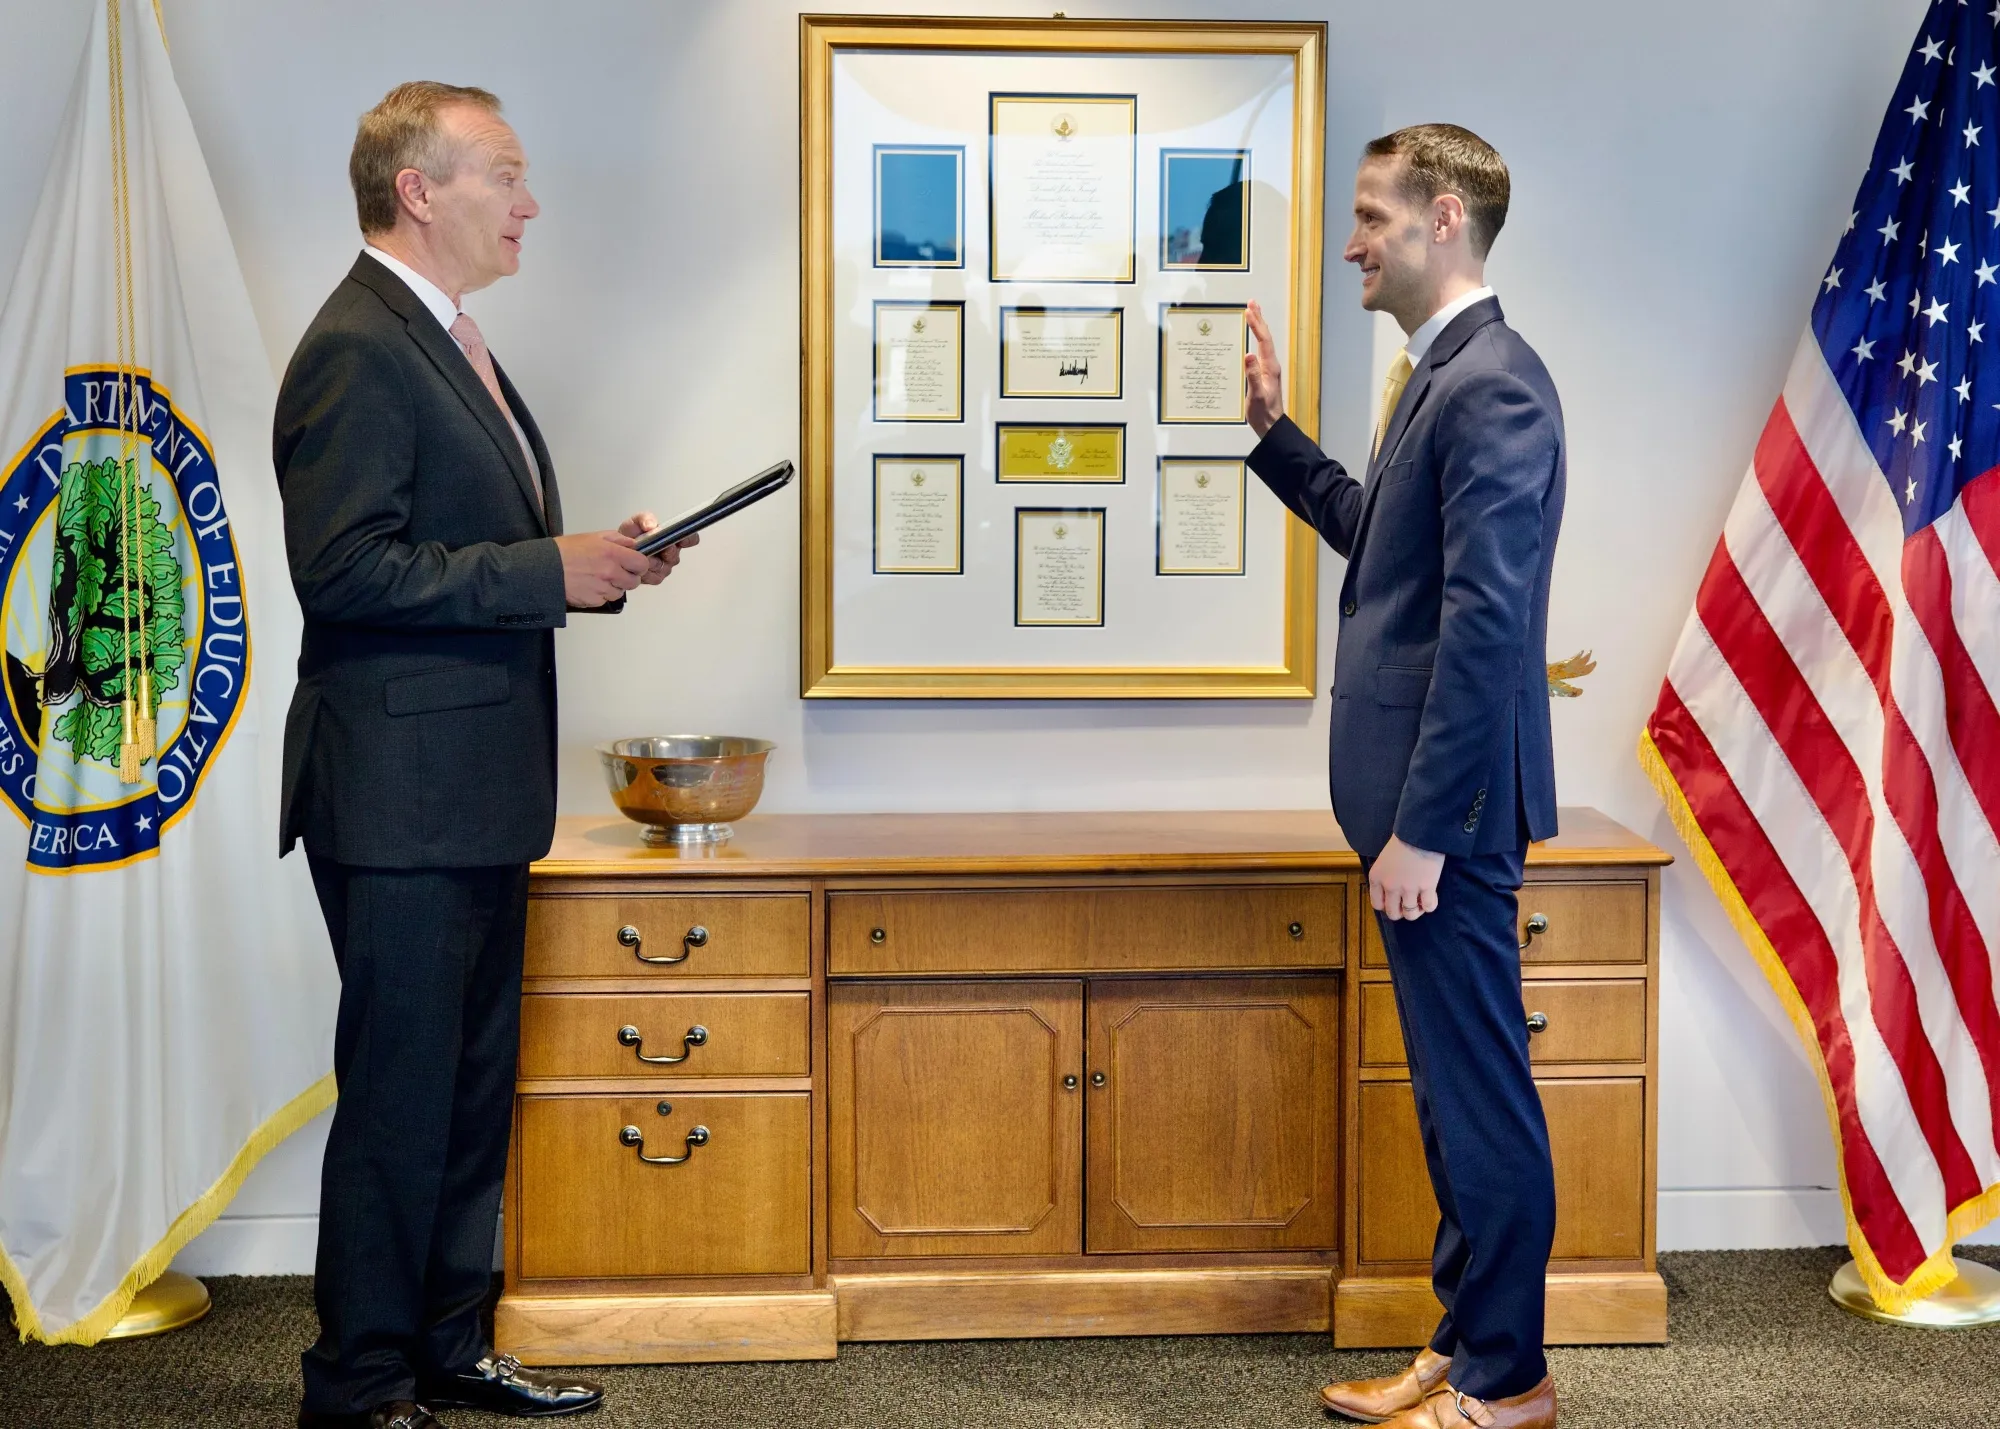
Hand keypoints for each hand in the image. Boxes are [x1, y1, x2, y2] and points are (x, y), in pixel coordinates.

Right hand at [554, 529, 651, 607]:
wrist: (545, 568)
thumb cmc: (566, 551)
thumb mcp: (593, 537)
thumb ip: (617, 540)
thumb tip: (633, 545)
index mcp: (612, 554)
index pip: (642, 564)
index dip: (639, 565)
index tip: (634, 564)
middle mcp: (610, 572)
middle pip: (633, 582)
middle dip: (627, 577)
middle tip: (615, 572)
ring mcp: (603, 588)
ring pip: (620, 592)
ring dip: (613, 587)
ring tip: (597, 577)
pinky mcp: (594, 601)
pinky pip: (605, 600)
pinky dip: (600, 594)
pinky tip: (589, 585)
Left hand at [617, 511, 698, 585]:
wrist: (619, 551)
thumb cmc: (630, 536)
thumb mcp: (635, 522)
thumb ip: (645, 519)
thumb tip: (652, 525)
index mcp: (672, 537)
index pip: (690, 539)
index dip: (689, 539)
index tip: (681, 539)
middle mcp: (671, 553)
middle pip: (674, 554)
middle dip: (662, 550)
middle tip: (654, 546)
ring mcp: (665, 566)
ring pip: (663, 567)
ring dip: (651, 561)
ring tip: (640, 555)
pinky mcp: (656, 577)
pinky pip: (655, 577)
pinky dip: (645, 572)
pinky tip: (637, 566)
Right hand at [1244, 299, 1285, 437]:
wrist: (1270, 425)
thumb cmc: (1263, 413)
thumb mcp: (1256, 395)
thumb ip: (1253, 376)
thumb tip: (1249, 355)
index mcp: (1269, 368)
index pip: (1263, 341)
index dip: (1257, 325)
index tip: (1249, 311)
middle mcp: (1270, 365)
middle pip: (1265, 337)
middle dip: (1259, 319)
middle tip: (1252, 303)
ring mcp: (1267, 369)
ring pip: (1263, 342)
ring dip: (1258, 327)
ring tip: (1252, 314)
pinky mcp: (1263, 374)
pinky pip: (1260, 350)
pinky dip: (1255, 339)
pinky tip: (1251, 338)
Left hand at [1370, 835, 1443, 921]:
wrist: (1420, 833)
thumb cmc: (1402, 841)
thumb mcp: (1384, 860)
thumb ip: (1384, 876)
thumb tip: (1390, 891)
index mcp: (1376, 878)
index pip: (1377, 904)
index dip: (1387, 906)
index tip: (1394, 902)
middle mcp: (1390, 886)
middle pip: (1393, 913)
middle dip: (1401, 912)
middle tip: (1408, 904)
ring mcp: (1408, 889)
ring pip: (1410, 914)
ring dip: (1416, 911)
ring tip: (1420, 903)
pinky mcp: (1426, 887)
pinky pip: (1428, 907)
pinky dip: (1430, 906)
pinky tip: (1431, 898)